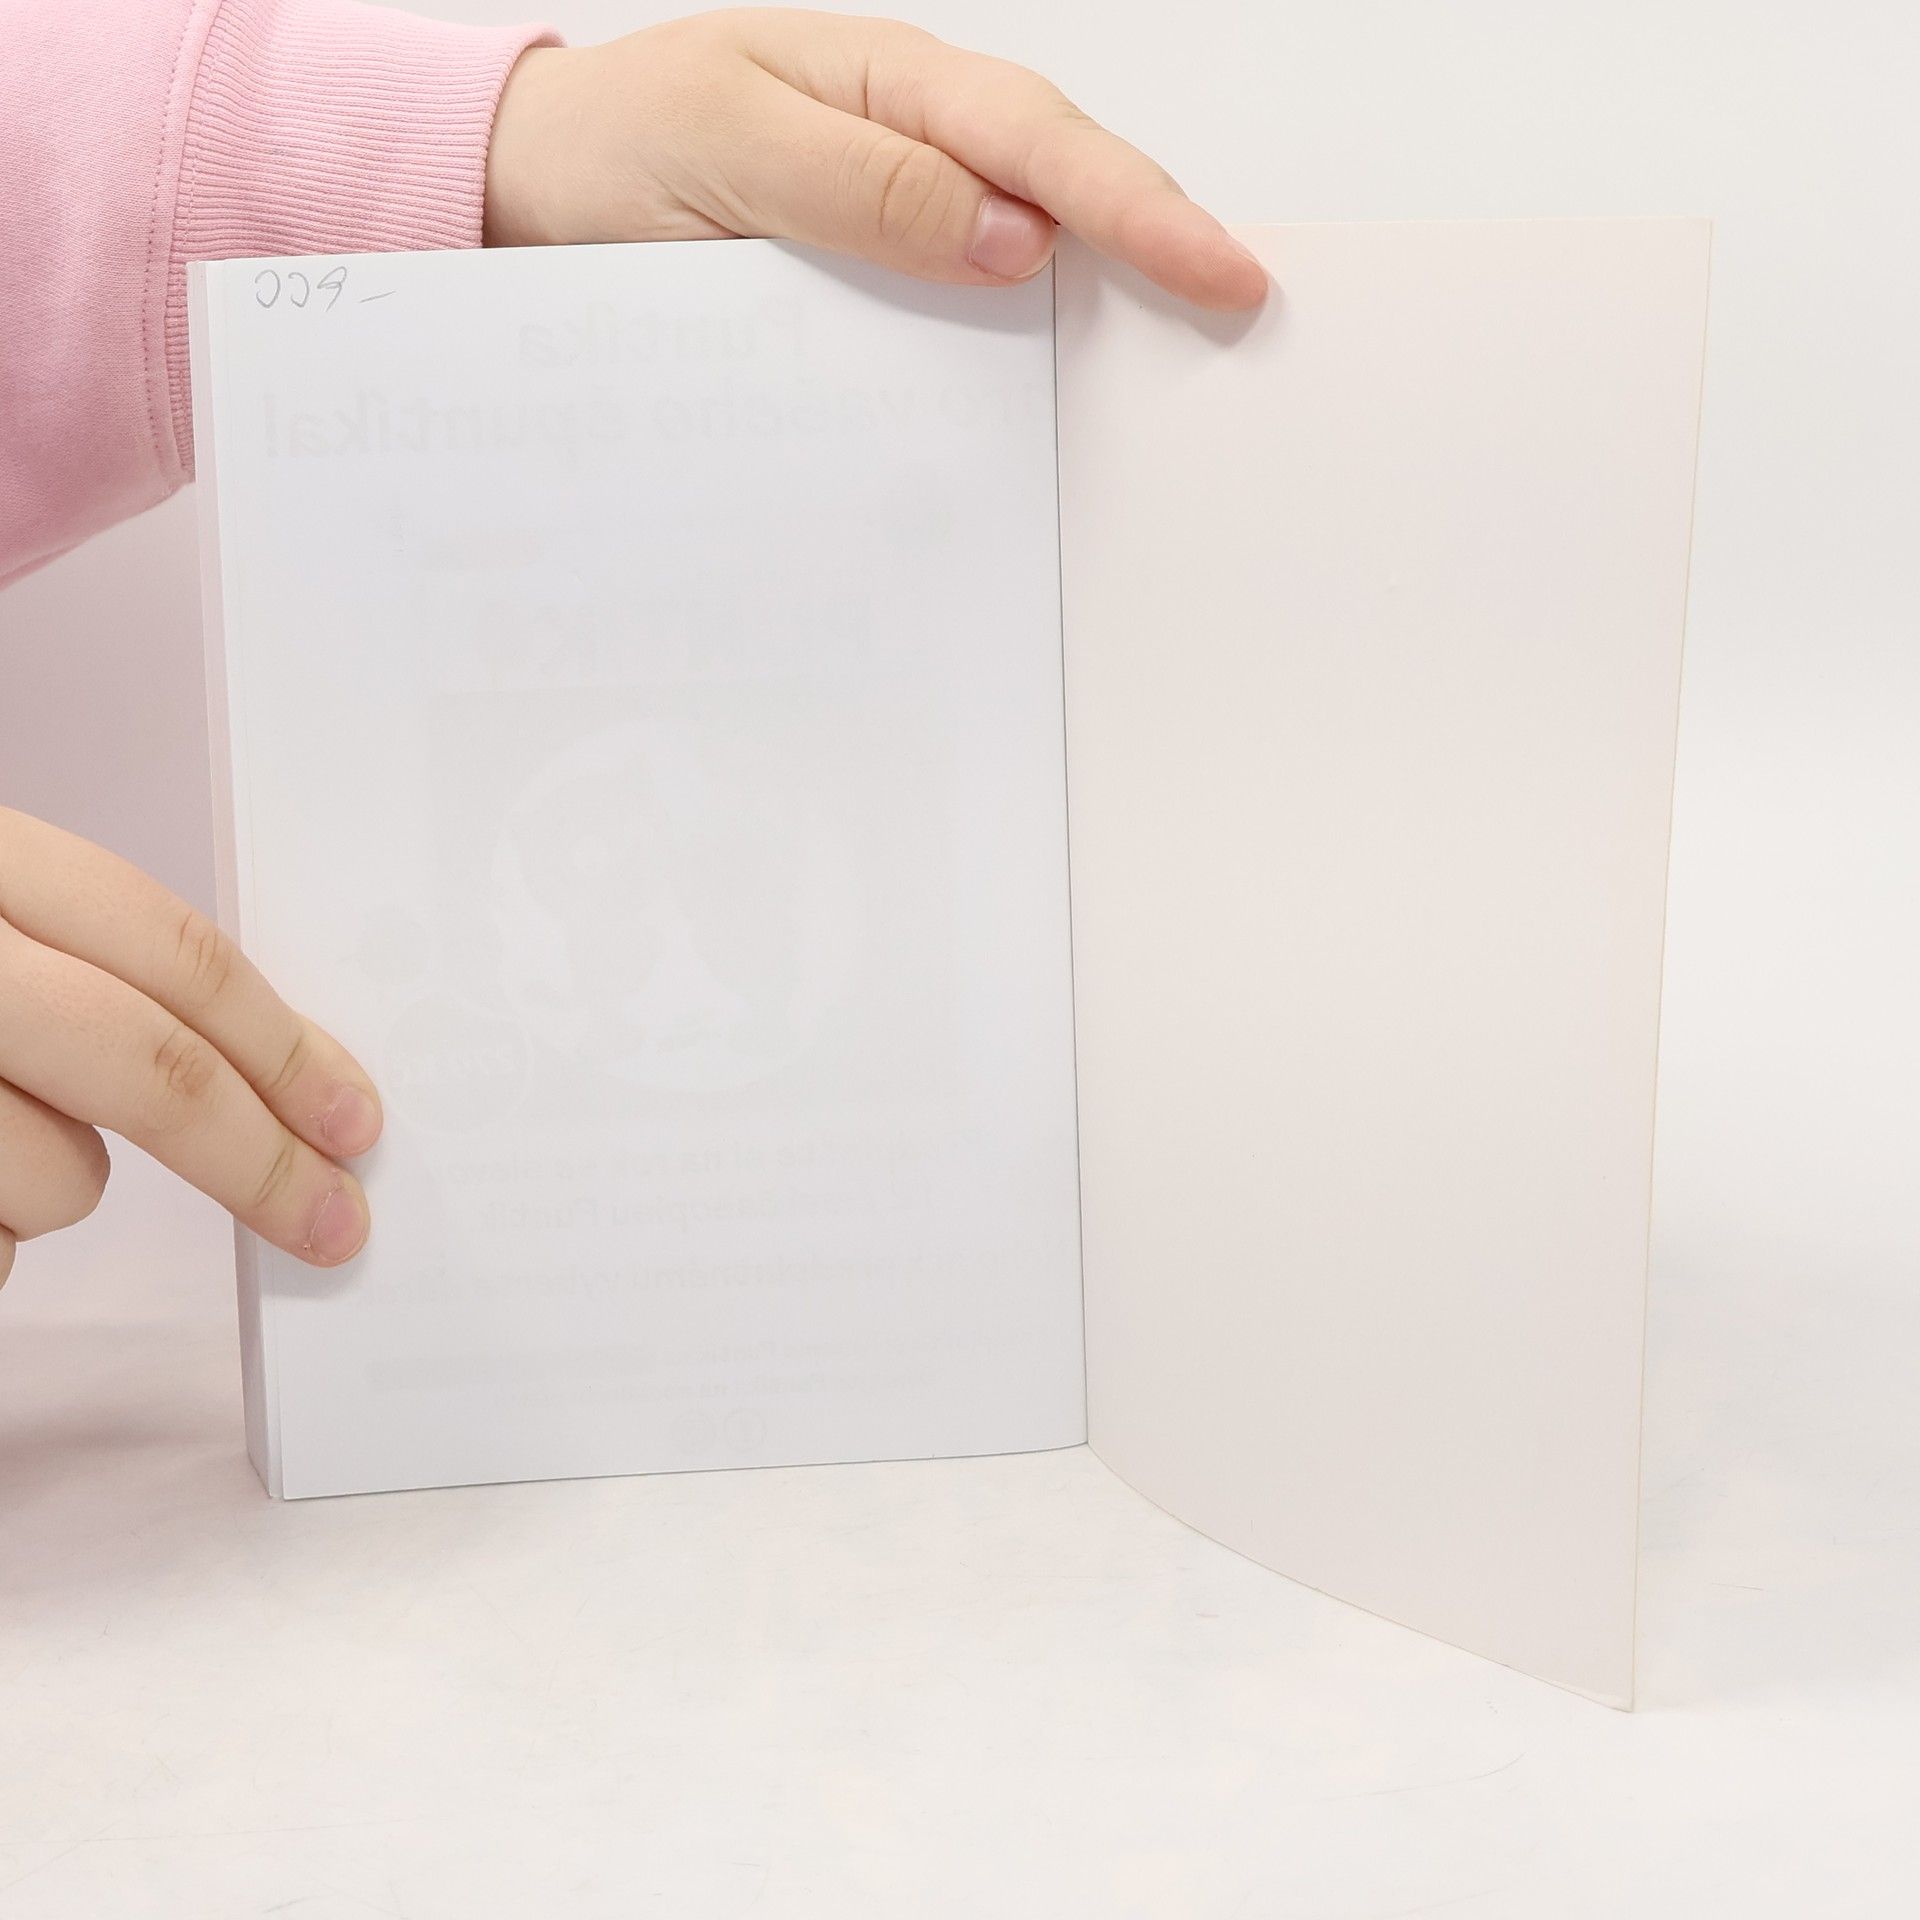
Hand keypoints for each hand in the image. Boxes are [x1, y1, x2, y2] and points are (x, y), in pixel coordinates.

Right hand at [0, 810, 381, 1288]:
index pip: (172, 949)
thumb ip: (94, 970)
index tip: (358, 1118)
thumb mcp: (0, 931)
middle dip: (262, 1159)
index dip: (284, 1042)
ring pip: (64, 1179)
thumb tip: (279, 1074)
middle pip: (152, 1068)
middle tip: (335, 1222)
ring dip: (53, 1190)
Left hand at [484, 8, 1267, 311]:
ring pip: (1034, 256)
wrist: (536, 189)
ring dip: (1108, 307)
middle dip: (1165, 245)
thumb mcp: (730, 150)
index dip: (1140, 210)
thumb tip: (1016, 236)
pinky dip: (1021, 351)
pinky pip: (967, 314)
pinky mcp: (880, 282)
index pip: (1042, 144)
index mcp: (892, 83)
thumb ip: (866, 186)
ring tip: (1187, 366)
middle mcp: (917, 144)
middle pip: (1069, 189)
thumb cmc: (620, 145)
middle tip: (1247, 316)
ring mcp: (905, 215)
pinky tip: (1061, 394)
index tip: (1223, 273)